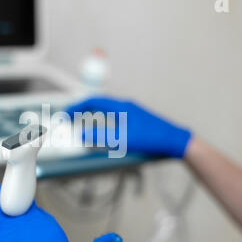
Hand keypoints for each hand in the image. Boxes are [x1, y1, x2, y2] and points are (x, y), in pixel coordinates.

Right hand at [66, 96, 191, 157]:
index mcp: (121, 106)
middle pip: (98, 103)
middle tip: (70, 116)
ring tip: (82, 121)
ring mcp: (131, 111)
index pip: (94, 101)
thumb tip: (82, 134)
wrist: (174, 140)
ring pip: (106, 108)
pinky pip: (113, 115)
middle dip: (82, 108)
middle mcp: (125, 106)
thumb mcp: (123, 139)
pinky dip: (101, 119)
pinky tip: (101, 127)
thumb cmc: (152, 138)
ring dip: (92, 113)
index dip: (77, 107)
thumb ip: (101, 137)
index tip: (67, 114)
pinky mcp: (135, 119)